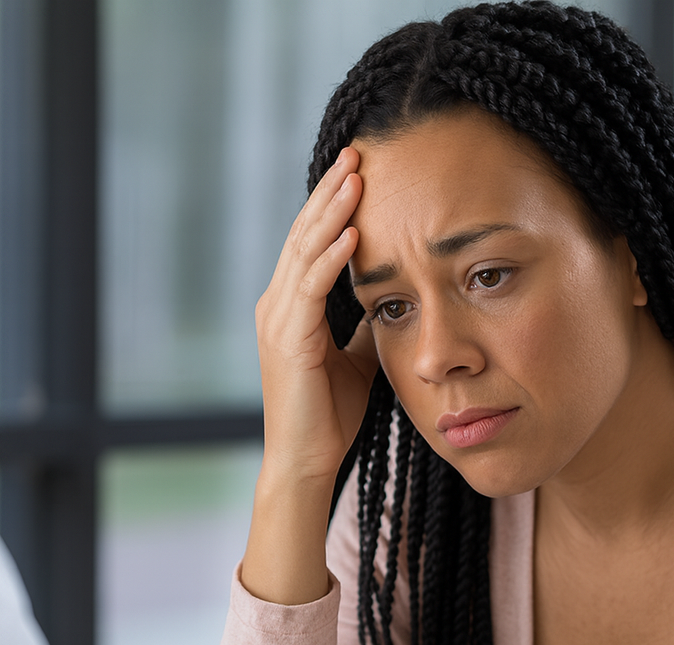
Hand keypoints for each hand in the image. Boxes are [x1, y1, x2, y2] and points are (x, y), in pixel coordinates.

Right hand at [241, 146, 378, 605]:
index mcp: (292, 305)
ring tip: (356, 177)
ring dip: (333, 212)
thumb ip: (368, 321)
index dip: (334, 204)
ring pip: (305, 252)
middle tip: (357, 153)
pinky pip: (311, 288)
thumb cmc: (332, 414)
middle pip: (305, 234)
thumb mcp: (359, 355)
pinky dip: (331, 258)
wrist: (307, 461)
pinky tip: (354, 232)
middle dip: (332, 192)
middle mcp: (277, 304)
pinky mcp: (288, 340)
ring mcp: (278, 320)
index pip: (313, 241)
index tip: (360, 170)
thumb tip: (395, 293)